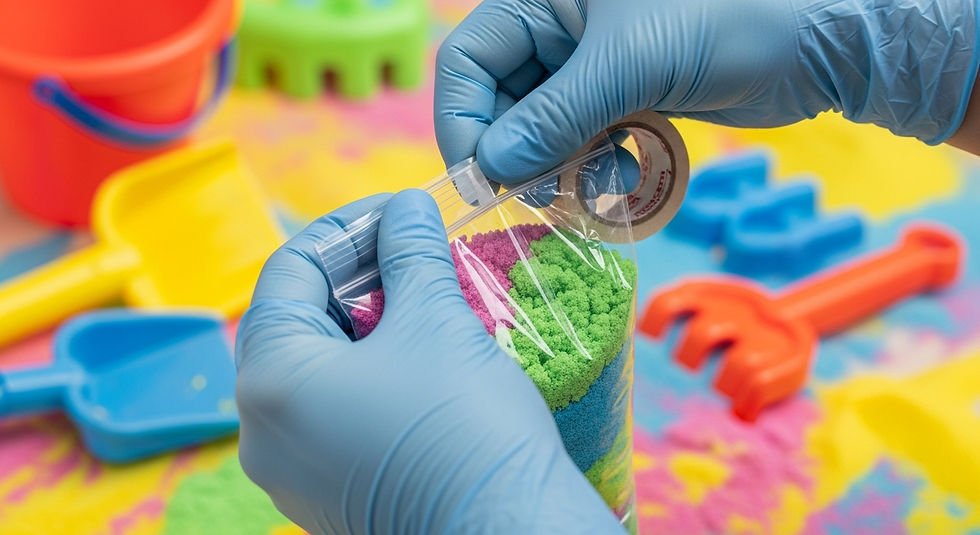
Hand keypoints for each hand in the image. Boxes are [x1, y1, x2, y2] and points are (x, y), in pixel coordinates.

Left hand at [235, 191, 623, 533]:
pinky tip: (419, 355)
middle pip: (298, 322)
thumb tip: (406, 206)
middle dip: (356, 276)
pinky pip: (334, 413)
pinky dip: (369, 373)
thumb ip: (410, 252)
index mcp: (270, 382)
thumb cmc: (464, 424)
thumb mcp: (435, 321)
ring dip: (366, 323)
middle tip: (412, 251)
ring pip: (318, 370)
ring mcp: (293, 471)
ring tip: (423, 297)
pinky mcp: (328, 493)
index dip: (345, 229)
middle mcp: (263, 433)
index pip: (289, 273)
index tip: (398, 213)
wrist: (506, 530)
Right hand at [435, 0, 978, 181]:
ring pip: (542, 135)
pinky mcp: (621, 100)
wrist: (817, 40)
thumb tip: (493, 167)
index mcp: (544, 0)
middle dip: (522, 155)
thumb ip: (556, 115)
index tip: (482, 178)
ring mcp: (590, 69)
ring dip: (563, 171)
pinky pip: (583, 146)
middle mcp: (558, 32)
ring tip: (601, 185)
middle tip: (548, 196)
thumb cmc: (730, 18)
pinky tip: (629, 174)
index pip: (468, 62)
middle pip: (500, 106)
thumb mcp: (633, 62)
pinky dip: (596, 170)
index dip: (463, 122)